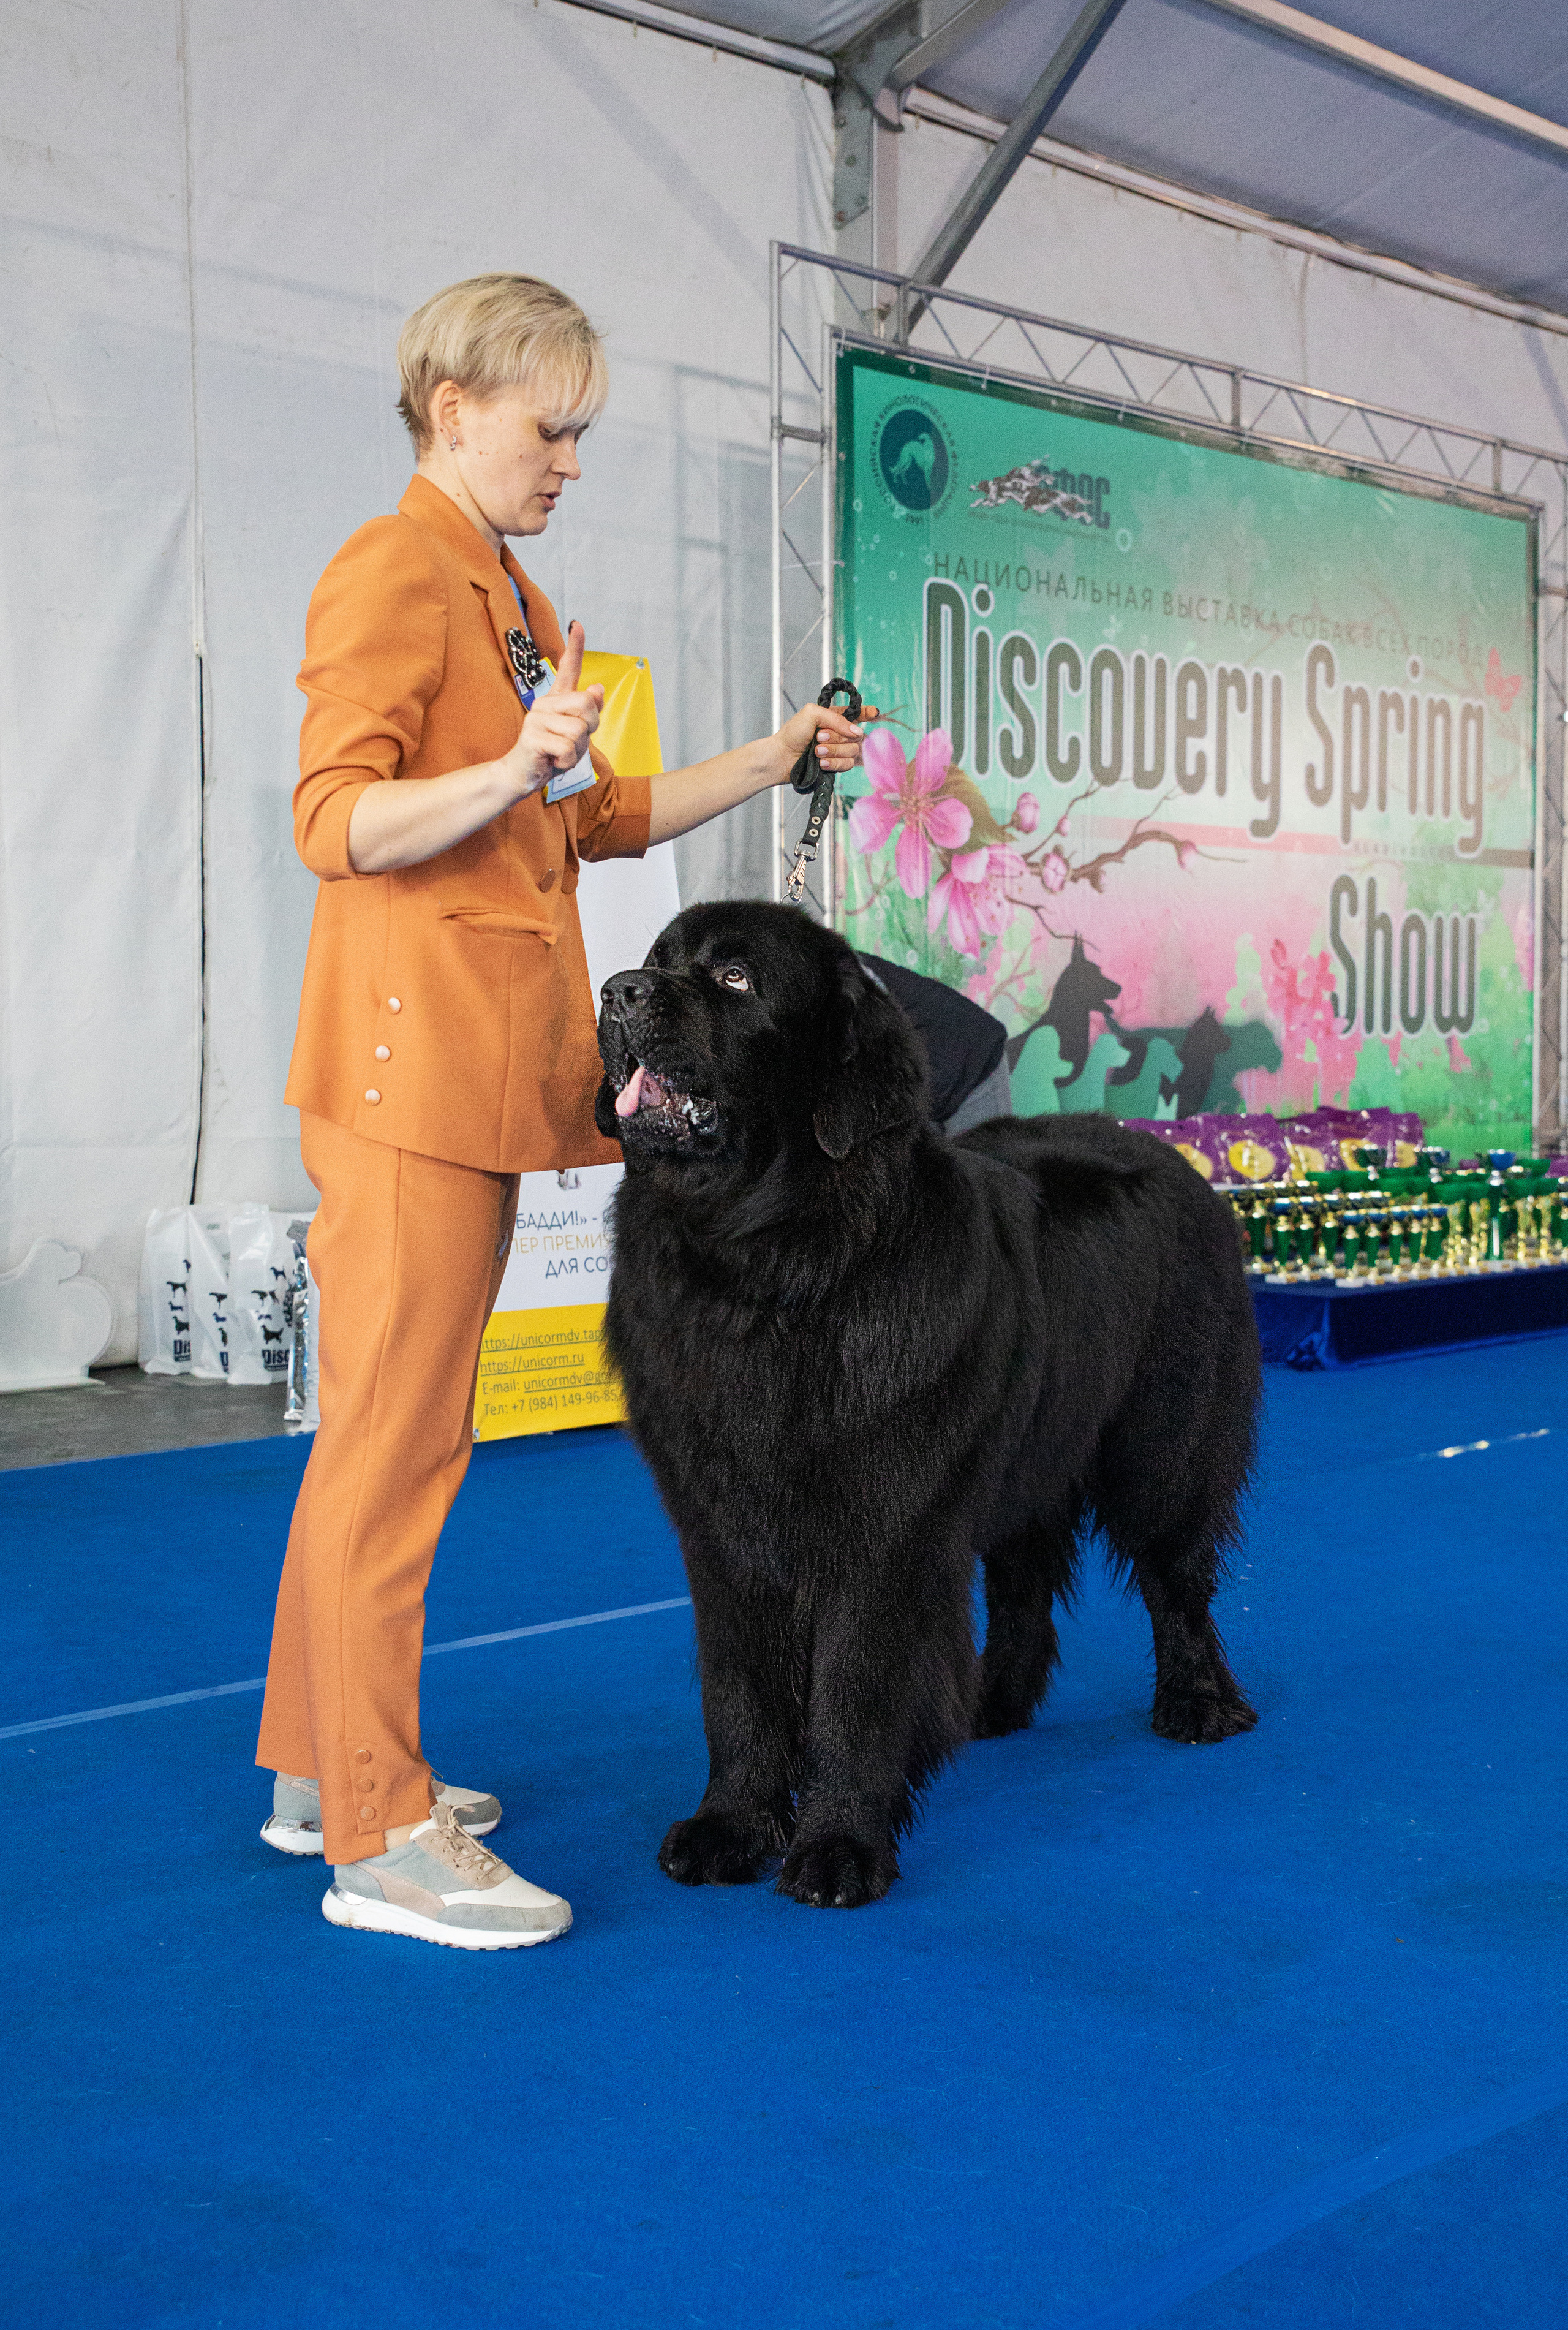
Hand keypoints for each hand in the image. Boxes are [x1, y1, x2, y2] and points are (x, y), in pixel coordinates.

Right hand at [499, 620, 603, 800]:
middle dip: (589, 727)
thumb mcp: (577, 733)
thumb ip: (588, 712)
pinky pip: (567, 748)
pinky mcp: (532, 736)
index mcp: (557, 699)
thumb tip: (596, 688)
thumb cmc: (552, 753)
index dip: (574, 647)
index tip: (577, 625)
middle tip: (573, 741)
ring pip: (578, 730)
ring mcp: (536, 718)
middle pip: (586, 704)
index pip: (568, 669)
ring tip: (560, 753)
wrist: (523, 774)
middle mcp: (545, 703)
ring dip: (576, 750)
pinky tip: (553, 761)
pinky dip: (566, 762)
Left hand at [774, 699, 880, 782]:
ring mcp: (837, 750)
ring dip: (834, 750)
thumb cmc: (792, 733)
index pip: (855, 714)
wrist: (781, 757)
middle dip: (838, 737)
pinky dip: (834, 763)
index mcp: (833, 717)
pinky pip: (846, 765)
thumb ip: (836, 718)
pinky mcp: (834, 765)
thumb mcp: (813, 714)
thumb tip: (857, 731)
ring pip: (852, 751)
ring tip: (816, 751)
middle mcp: (838, 733)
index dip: (866, 713)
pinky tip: (821, 762)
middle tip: (819, 737)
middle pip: (856, 735)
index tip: (874, 712)